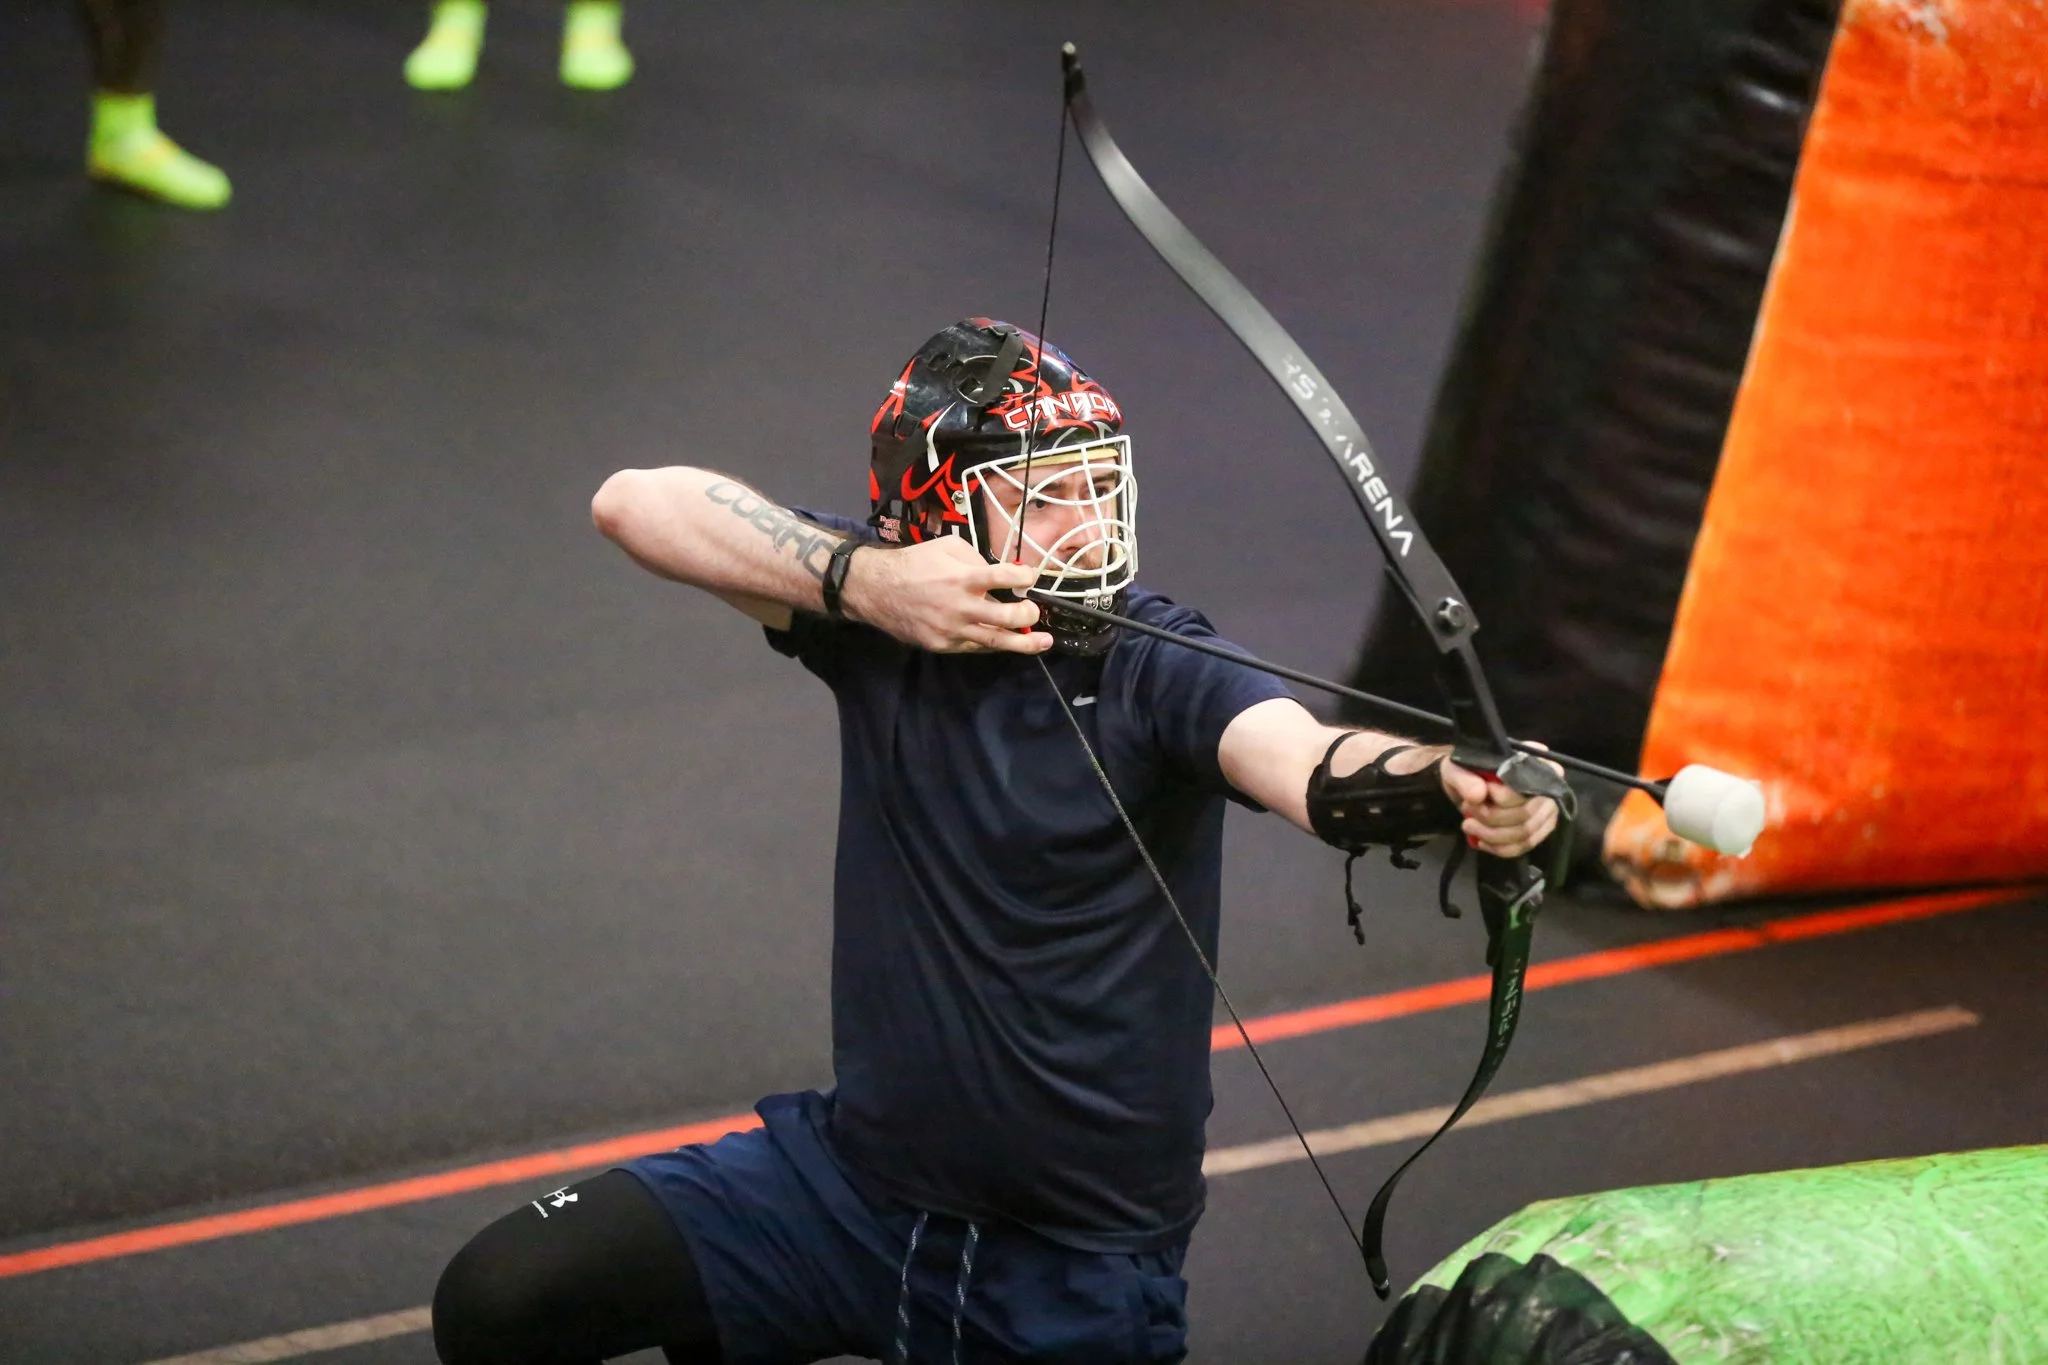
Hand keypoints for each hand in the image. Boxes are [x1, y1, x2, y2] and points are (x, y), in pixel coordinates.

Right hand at [839, 537, 1053, 654]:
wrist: (876, 590)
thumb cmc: (913, 563)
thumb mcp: (945, 547)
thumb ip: (975, 558)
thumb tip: (1000, 573)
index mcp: (961, 577)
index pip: (1003, 577)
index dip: (1024, 577)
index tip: (1031, 577)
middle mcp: (960, 606)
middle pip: (1006, 617)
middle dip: (1028, 615)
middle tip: (1034, 611)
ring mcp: (951, 630)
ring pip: (995, 641)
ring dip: (1024, 643)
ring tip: (1043, 642)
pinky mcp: (942, 645)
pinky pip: (974, 647)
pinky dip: (992, 644)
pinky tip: (1006, 641)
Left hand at [1438, 744, 1562, 858]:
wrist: (1468, 784)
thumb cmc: (1467, 770)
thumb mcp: (1457, 768)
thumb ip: (1465, 779)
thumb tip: (1478, 795)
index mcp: (1534, 759)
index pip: (1526, 787)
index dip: (1501, 798)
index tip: (1476, 797)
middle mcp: (1548, 784)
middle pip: (1526, 813)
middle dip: (1491, 818)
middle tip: (1468, 811)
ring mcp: (1548, 807)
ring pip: (1525, 833)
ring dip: (1492, 835)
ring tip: (1469, 826)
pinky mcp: (1541, 827)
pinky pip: (1524, 845)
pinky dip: (1500, 848)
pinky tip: (1482, 841)